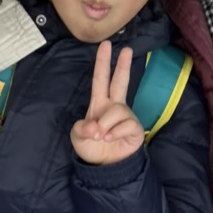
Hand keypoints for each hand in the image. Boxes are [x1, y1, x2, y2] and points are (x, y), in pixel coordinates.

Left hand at [71, 41, 144, 164]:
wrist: (105, 167)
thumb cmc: (92, 148)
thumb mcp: (78, 137)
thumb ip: (82, 128)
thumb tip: (95, 126)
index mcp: (99, 103)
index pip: (101, 79)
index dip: (103, 62)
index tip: (106, 45)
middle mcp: (114, 106)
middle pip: (120, 81)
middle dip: (122, 65)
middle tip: (126, 49)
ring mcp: (126, 116)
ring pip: (117, 109)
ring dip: (106, 124)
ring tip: (102, 136)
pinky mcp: (134, 128)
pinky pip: (125, 124)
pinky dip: (114, 133)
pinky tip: (111, 139)